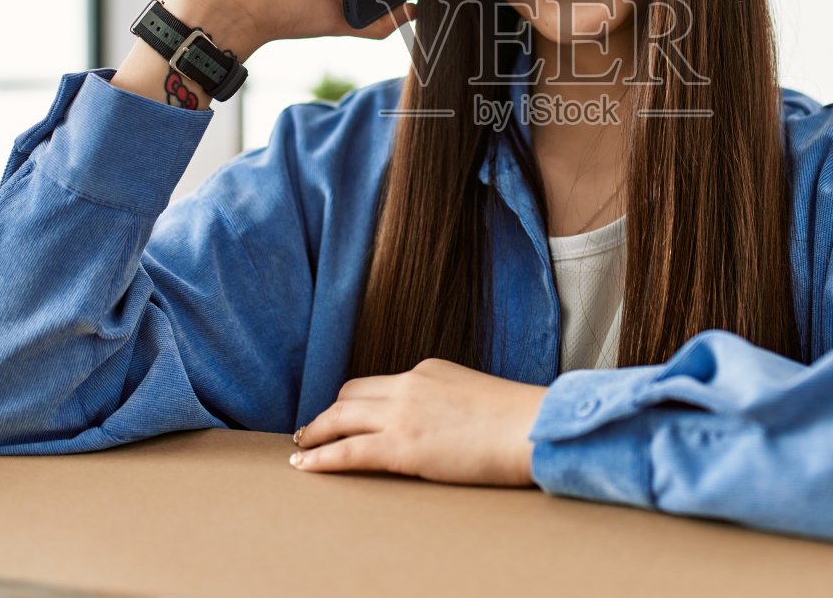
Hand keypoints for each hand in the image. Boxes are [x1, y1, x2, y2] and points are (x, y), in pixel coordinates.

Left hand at [290, 359, 550, 486]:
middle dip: (328, 413)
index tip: (343, 412)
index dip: (354, 400)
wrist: (532, 428)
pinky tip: (303, 464)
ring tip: (300, 446)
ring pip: (339, 418)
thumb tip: (443, 421)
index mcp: (428, 369)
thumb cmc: (518, 420)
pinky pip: (346, 452)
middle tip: (312, 429)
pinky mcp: (401, 447)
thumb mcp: (475, 395)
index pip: (378, 382)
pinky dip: (319, 457)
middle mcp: (408, 384)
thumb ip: (449, 400)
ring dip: (315, 433)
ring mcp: (402, 414)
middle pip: (350, 395)